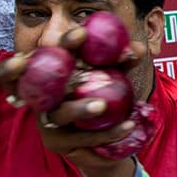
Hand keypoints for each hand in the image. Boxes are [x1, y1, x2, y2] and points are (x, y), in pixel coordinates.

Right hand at [0, 27, 142, 176]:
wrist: (102, 142)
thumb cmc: (101, 98)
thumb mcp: (111, 77)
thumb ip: (120, 63)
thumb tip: (137, 47)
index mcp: (51, 71)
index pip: (45, 53)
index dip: (60, 40)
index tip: (80, 34)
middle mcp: (42, 94)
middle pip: (39, 81)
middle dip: (53, 70)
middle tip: (74, 63)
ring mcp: (47, 120)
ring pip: (61, 113)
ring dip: (80, 108)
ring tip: (101, 104)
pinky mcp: (58, 142)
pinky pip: (84, 137)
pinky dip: (108, 131)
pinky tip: (128, 125)